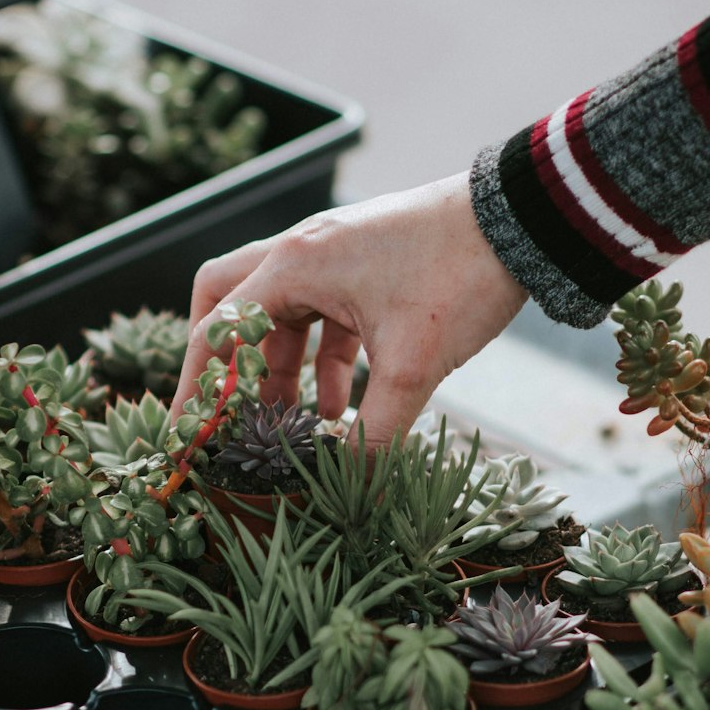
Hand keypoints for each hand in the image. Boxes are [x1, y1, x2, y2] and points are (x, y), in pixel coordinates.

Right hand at [170, 173, 527, 451]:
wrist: (521, 222)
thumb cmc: (459, 277)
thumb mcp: (413, 367)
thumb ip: (376, 432)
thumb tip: (353, 486)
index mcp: (294, 266)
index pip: (218, 329)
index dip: (198, 386)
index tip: (189, 431)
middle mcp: (302, 252)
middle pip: (229, 303)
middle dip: (225, 363)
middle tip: (225, 411)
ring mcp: (334, 255)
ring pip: (280, 314)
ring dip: (280, 369)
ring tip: (291, 425)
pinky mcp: (365, 265)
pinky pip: (323, 316)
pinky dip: (323, 359)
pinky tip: (343, 406)